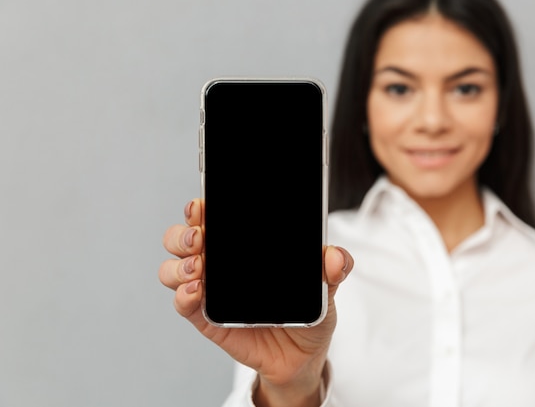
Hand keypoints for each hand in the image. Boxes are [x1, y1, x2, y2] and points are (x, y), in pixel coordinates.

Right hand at [159, 198, 352, 406]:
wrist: (303, 355)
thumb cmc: (307, 311)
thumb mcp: (325, 286)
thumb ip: (334, 268)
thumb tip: (335, 256)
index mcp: (242, 248)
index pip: (213, 219)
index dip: (200, 209)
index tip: (202, 205)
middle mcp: (219, 264)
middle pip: (182, 239)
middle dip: (183, 233)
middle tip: (200, 237)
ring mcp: (210, 292)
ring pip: (173, 270)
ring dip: (179, 264)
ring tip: (199, 267)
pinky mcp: (207, 319)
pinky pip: (184, 306)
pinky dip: (183, 296)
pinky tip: (195, 291)